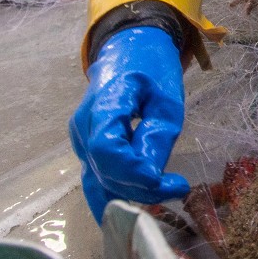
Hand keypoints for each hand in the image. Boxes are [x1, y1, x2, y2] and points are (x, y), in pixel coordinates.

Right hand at [69, 26, 189, 222]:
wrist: (128, 50)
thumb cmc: (152, 69)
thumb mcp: (166, 100)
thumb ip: (157, 138)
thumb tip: (152, 179)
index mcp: (104, 103)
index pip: (107, 150)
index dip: (134, 173)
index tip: (170, 182)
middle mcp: (83, 126)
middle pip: (104, 171)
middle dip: (141, 188)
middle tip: (178, 187)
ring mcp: (80, 140)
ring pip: (98, 181)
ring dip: (131, 195)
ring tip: (166, 191)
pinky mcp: (86, 150)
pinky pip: (97, 180)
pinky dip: (118, 195)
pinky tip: (142, 208)